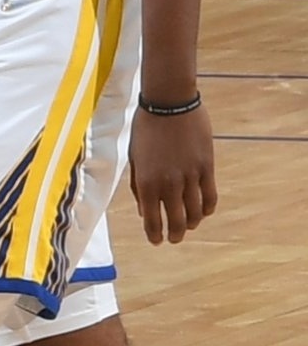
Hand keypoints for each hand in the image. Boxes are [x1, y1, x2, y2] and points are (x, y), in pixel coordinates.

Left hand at [130, 104, 217, 243]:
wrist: (169, 104)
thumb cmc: (145, 128)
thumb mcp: (134, 157)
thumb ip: (139, 185)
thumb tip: (144, 209)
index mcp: (147, 182)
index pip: (152, 219)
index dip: (154, 234)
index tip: (156, 241)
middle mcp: (169, 183)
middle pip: (177, 220)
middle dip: (176, 234)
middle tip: (174, 239)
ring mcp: (190, 177)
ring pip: (196, 212)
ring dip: (193, 223)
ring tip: (189, 226)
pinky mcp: (207, 168)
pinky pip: (210, 196)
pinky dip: (208, 208)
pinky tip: (204, 212)